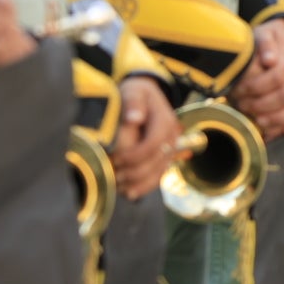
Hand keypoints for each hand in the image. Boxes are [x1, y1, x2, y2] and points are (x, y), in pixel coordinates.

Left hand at [108, 76, 179, 200]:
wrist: (144, 96)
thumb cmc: (135, 94)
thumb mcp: (134, 92)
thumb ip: (133, 103)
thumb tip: (134, 118)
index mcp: (165, 122)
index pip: (153, 144)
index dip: (134, 155)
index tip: (115, 158)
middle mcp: (171, 138)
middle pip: (155, 163)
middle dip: (132, 171)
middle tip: (111, 174)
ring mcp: (169, 150)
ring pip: (157, 174)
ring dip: (136, 183)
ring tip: (116, 185)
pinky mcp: (163, 159)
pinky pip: (157, 177)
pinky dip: (143, 187)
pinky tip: (127, 192)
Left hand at [231, 18, 283, 139]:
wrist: (280, 40)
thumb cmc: (266, 40)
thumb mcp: (262, 34)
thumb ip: (265, 44)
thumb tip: (270, 59)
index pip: (277, 77)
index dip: (256, 87)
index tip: (238, 91)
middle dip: (262, 105)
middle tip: (243, 106)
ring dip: (278, 118)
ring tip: (259, 122)